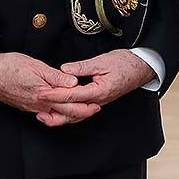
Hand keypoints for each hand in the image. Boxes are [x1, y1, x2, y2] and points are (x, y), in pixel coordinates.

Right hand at [0, 52, 99, 125]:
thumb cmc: (9, 67)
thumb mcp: (36, 66)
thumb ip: (56, 77)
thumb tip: (73, 83)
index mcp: (43, 95)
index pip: (69, 104)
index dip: (84, 105)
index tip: (96, 103)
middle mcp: (38, 105)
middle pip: (64, 113)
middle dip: (81, 112)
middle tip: (94, 109)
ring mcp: (31, 107)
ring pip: (55, 115)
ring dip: (69, 113)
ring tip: (82, 109)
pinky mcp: (26, 106)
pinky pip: (45, 113)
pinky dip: (56, 113)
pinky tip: (61, 108)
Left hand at [35, 50, 156, 126]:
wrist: (141, 68)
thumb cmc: (124, 63)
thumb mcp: (102, 61)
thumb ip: (82, 67)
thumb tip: (64, 69)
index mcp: (98, 91)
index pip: (72, 95)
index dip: (55, 94)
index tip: (41, 92)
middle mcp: (98, 101)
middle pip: (72, 113)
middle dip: (53, 112)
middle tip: (37, 108)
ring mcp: (98, 103)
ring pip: (76, 116)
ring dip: (59, 116)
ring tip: (43, 115)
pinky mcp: (97, 101)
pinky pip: (81, 111)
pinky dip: (68, 113)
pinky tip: (59, 110)